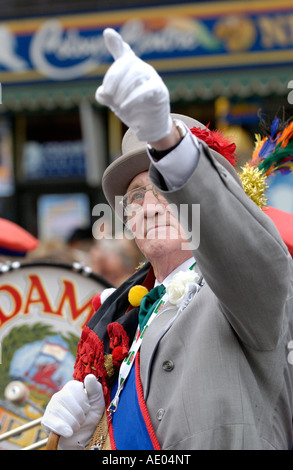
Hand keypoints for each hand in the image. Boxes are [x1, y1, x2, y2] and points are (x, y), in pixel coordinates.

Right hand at [41, 374, 104, 449]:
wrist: (84, 438)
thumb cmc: (91, 416)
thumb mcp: (97, 402)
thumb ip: (95, 388)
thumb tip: (89, 376)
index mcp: (72, 388)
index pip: (74, 387)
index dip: (83, 401)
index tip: (87, 408)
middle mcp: (60, 394)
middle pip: (65, 399)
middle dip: (78, 413)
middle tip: (82, 420)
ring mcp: (51, 407)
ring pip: (58, 410)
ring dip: (73, 422)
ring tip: (77, 426)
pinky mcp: (46, 420)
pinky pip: (51, 421)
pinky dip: (62, 428)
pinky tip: (69, 432)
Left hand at [95, 28, 171, 142]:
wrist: (149, 126)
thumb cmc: (132, 110)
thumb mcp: (115, 102)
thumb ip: (105, 95)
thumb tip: (102, 93)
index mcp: (130, 69)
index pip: (124, 52)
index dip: (116, 42)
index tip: (108, 33)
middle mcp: (142, 69)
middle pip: (128, 62)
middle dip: (114, 77)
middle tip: (107, 94)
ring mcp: (152, 78)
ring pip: (137, 73)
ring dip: (123, 88)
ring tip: (117, 104)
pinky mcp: (160, 91)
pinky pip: (148, 88)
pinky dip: (133, 97)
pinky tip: (123, 107)